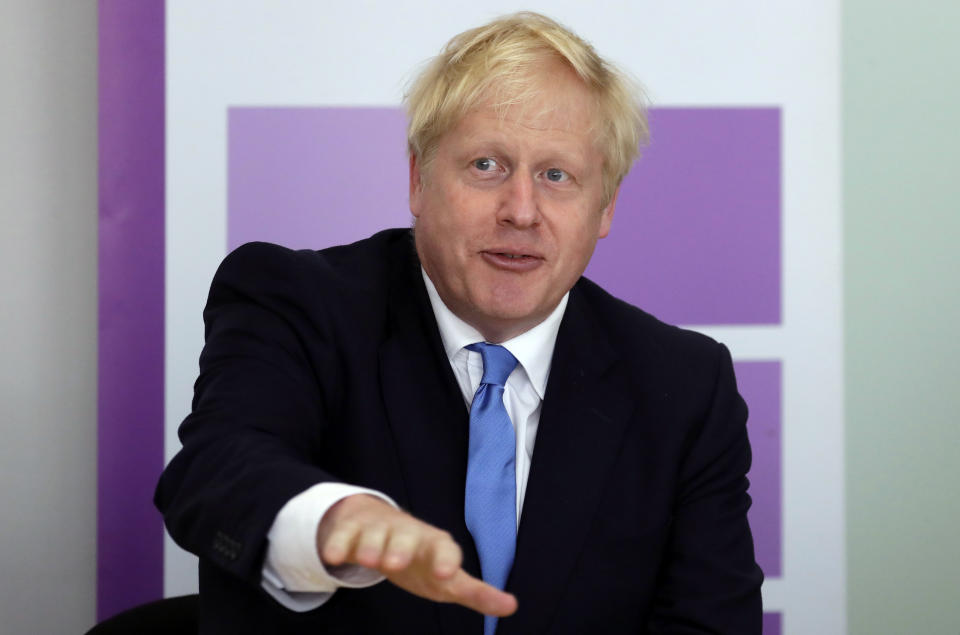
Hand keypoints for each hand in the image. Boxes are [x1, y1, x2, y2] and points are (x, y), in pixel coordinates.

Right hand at [316, 494, 516, 616]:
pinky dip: (338, 544)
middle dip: (401, 549)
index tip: (447, 575)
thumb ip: (476, 592)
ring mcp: (379, 529)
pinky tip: (333, 556)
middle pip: (406, 538)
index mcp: (435, 545)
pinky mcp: (353, 531)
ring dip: (371, 546)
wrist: (384, 526)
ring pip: (374, 535)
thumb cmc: (423, 560)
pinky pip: (344, 535)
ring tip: (367, 560)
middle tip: (394, 564)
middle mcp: (408, 533)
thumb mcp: (448, 578)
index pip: (445, 548)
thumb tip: (511, 606)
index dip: (446, 560)